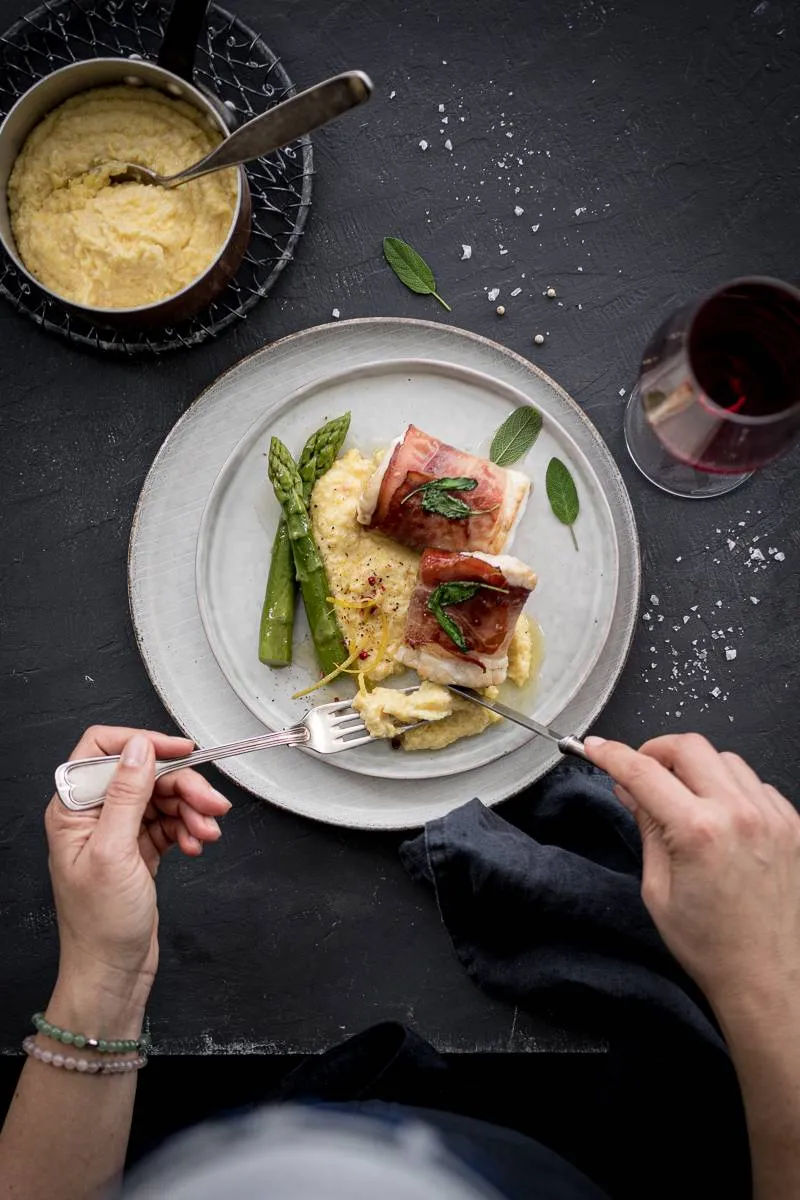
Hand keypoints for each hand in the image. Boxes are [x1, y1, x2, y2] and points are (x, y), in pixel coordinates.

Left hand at [45, 726, 230, 1020]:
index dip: (143, 743)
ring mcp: (119, 832)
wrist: (113, 972)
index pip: (103, 750)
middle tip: (212, 804)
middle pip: (146, 774)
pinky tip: (198, 845)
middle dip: (183, 786)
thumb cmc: (100, 925)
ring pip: (164, 798)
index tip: (181, 750)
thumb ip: (127, 795)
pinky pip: (172, 821)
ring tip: (208, 833)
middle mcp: (94, 815)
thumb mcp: (114, 852)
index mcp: (73, 809)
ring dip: (192, 810)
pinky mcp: (140, 848)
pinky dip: (190, 829)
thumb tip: (139, 748)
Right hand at [584, 733, 799, 1014]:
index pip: (643, 772)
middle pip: (689, 746)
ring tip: (684, 799)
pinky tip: (720, 817)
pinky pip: (755, 783)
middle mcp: (739, 814)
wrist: (769, 978)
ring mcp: (772, 816)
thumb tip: (630, 789)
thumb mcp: (658, 889)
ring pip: (725, 759)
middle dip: (657, 752)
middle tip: (642, 774)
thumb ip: (646, 828)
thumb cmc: (712, 946)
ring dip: (696, 768)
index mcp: (698, 831)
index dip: (611, 754)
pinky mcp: (792, 825)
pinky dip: (730, 788)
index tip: (595, 748)